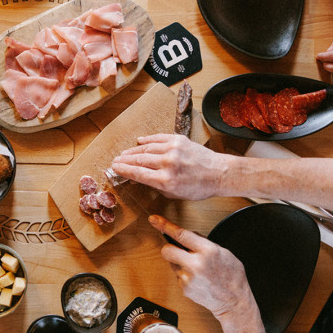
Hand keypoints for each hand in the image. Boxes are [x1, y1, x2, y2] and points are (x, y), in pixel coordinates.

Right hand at [111, 134, 226, 199]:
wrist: (218, 173)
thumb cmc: (198, 187)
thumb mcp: (174, 194)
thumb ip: (156, 185)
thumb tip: (139, 178)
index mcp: (166, 180)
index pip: (137, 173)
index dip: (123, 170)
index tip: (114, 168)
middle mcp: (168, 163)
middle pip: (139, 160)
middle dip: (125, 160)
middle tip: (115, 160)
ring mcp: (173, 149)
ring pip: (146, 148)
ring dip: (133, 150)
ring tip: (124, 153)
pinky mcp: (179, 140)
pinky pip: (158, 138)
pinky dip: (147, 140)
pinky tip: (139, 141)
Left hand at [149, 215, 252, 319]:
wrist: (235, 301)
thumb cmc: (232, 275)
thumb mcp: (223, 252)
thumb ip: (203, 242)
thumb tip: (185, 235)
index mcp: (208, 251)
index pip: (181, 234)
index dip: (165, 225)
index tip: (154, 220)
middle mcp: (196, 264)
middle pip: (167, 250)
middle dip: (169, 248)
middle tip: (178, 250)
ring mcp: (189, 278)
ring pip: (172, 263)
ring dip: (180, 263)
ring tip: (197, 269)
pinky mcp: (185, 289)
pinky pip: (178, 275)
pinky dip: (184, 275)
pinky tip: (198, 279)